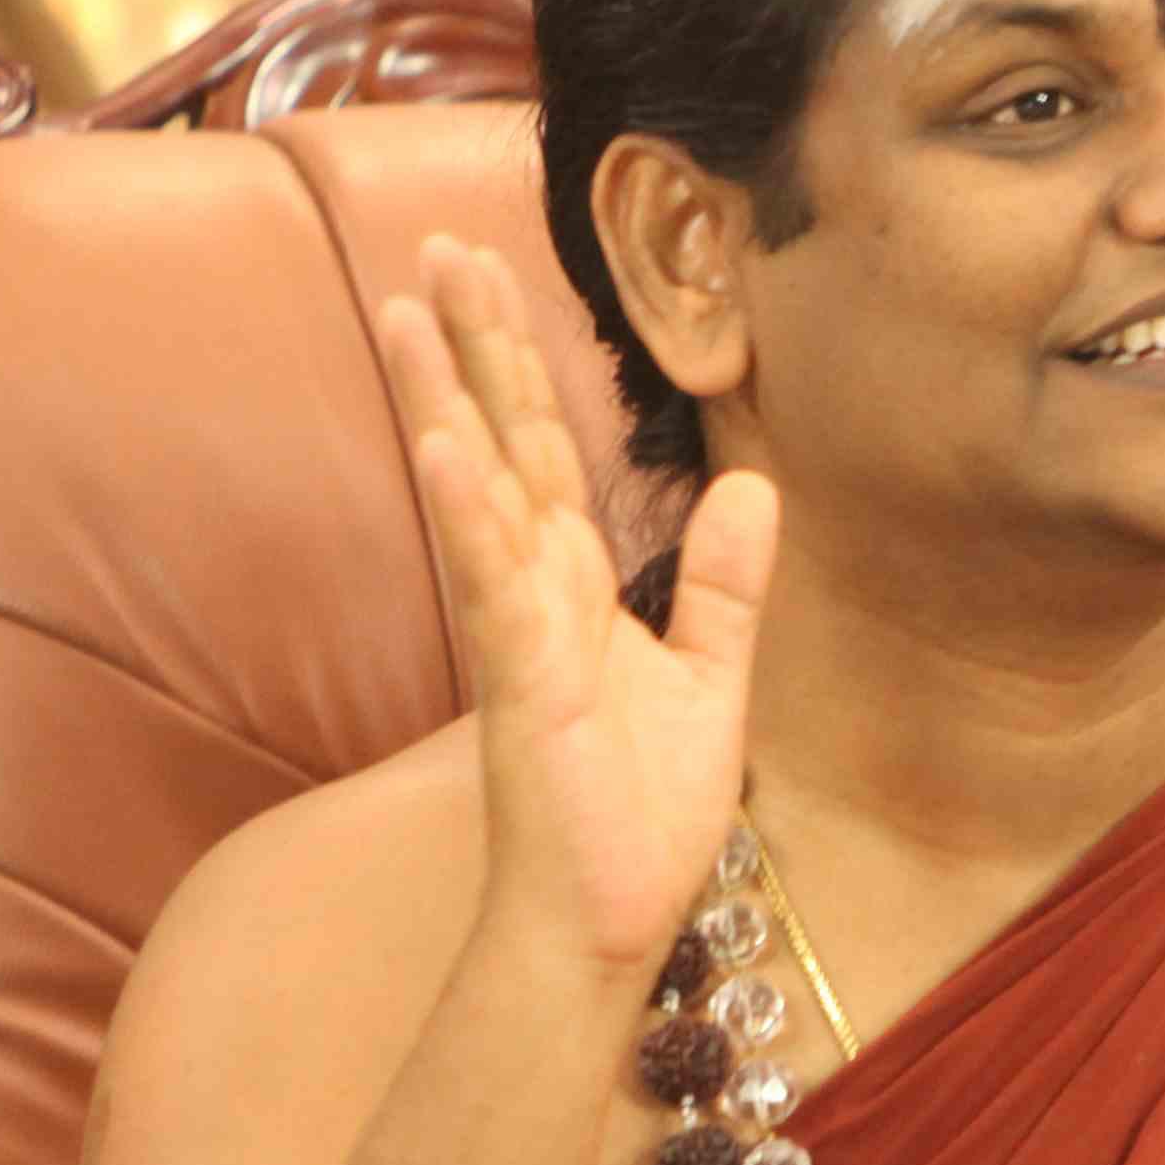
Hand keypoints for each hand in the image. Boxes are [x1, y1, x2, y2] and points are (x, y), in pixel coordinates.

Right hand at [372, 231, 775, 980]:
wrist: (604, 921)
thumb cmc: (638, 818)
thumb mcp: (711, 682)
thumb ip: (727, 587)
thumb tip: (755, 485)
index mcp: (574, 584)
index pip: (547, 448)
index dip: (520, 359)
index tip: (488, 272)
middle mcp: (534, 591)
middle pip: (502, 440)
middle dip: (472, 344)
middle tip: (434, 244)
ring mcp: (519, 632)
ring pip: (480, 490)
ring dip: (446, 400)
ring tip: (410, 309)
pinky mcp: (520, 683)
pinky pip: (491, 584)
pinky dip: (470, 515)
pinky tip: (447, 448)